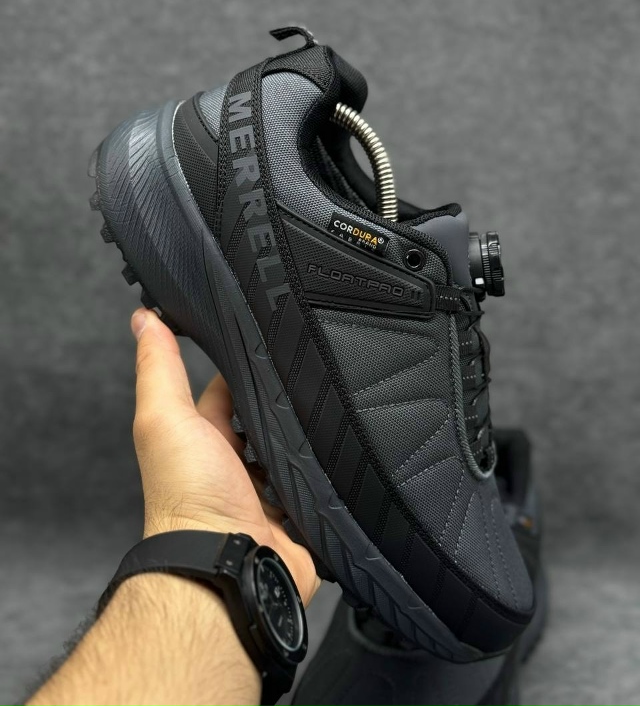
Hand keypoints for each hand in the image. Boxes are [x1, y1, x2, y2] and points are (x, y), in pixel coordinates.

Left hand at [130, 308, 320, 606]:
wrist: (226, 566)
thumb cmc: (189, 497)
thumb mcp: (166, 418)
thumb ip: (158, 368)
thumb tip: (143, 318)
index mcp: (203, 439)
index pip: (225, 391)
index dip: (242, 366)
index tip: (269, 337)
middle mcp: (233, 465)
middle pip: (264, 420)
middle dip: (284, 400)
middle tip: (314, 367)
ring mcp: (267, 493)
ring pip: (294, 452)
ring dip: (308, 436)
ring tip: (337, 402)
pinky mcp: (297, 516)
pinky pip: (317, 488)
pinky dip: (326, 473)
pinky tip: (345, 451)